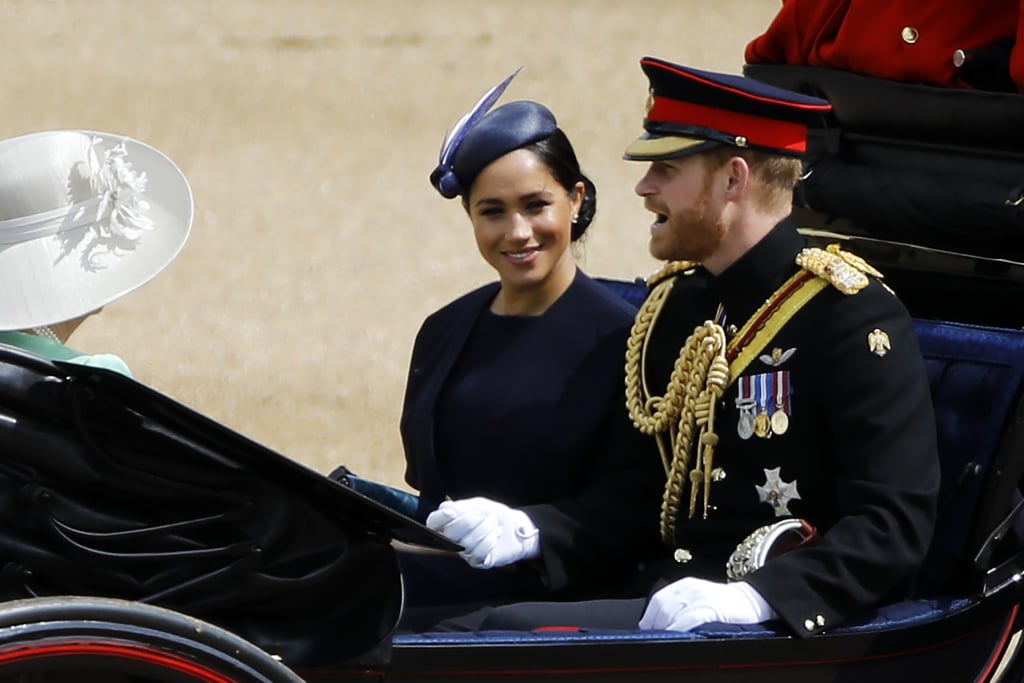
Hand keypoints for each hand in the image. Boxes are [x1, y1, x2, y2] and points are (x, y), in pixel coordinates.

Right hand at [426, 497, 539, 568]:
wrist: (514, 528)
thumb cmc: (493, 515)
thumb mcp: (478, 504)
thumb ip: (462, 507)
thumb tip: (446, 510)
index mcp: (449, 522)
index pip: (433, 522)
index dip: (440, 518)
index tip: (452, 512)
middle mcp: (453, 539)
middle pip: (449, 533)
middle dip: (469, 521)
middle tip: (485, 514)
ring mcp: (464, 552)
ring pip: (464, 544)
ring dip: (483, 529)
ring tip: (493, 523)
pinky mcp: (477, 561)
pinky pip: (476, 554)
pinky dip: (488, 542)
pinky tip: (495, 535)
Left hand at [639, 577, 776, 630]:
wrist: (752, 600)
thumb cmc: (724, 603)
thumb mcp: (698, 597)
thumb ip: (679, 606)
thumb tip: (657, 624)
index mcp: (684, 585)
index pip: (658, 600)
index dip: (650, 618)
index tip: (648, 631)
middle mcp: (689, 588)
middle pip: (662, 608)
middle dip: (656, 626)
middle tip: (657, 640)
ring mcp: (700, 597)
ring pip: (672, 613)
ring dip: (665, 629)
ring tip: (666, 642)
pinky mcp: (711, 607)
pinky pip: (689, 619)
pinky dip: (679, 629)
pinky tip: (677, 637)